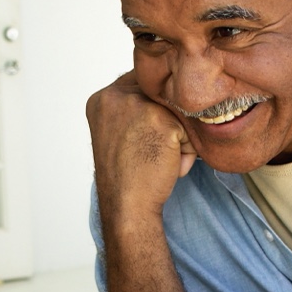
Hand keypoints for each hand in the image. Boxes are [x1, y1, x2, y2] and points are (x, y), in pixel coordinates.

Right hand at [85, 71, 196, 222]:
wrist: (127, 206)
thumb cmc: (128, 175)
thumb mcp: (119, 132)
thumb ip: (134, 108)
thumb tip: (168, 90)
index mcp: (101, 99)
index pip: (142, 85)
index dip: (154, 111)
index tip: (146, 139)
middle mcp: (114, 96)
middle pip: (162, 94)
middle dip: (166, 122)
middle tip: (151, 152)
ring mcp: (136, 105)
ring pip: (177, 109)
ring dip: (178, 135)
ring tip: (161, 158)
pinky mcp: (159, 120)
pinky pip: (189, 127)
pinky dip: (187, 149)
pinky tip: (170, 165)